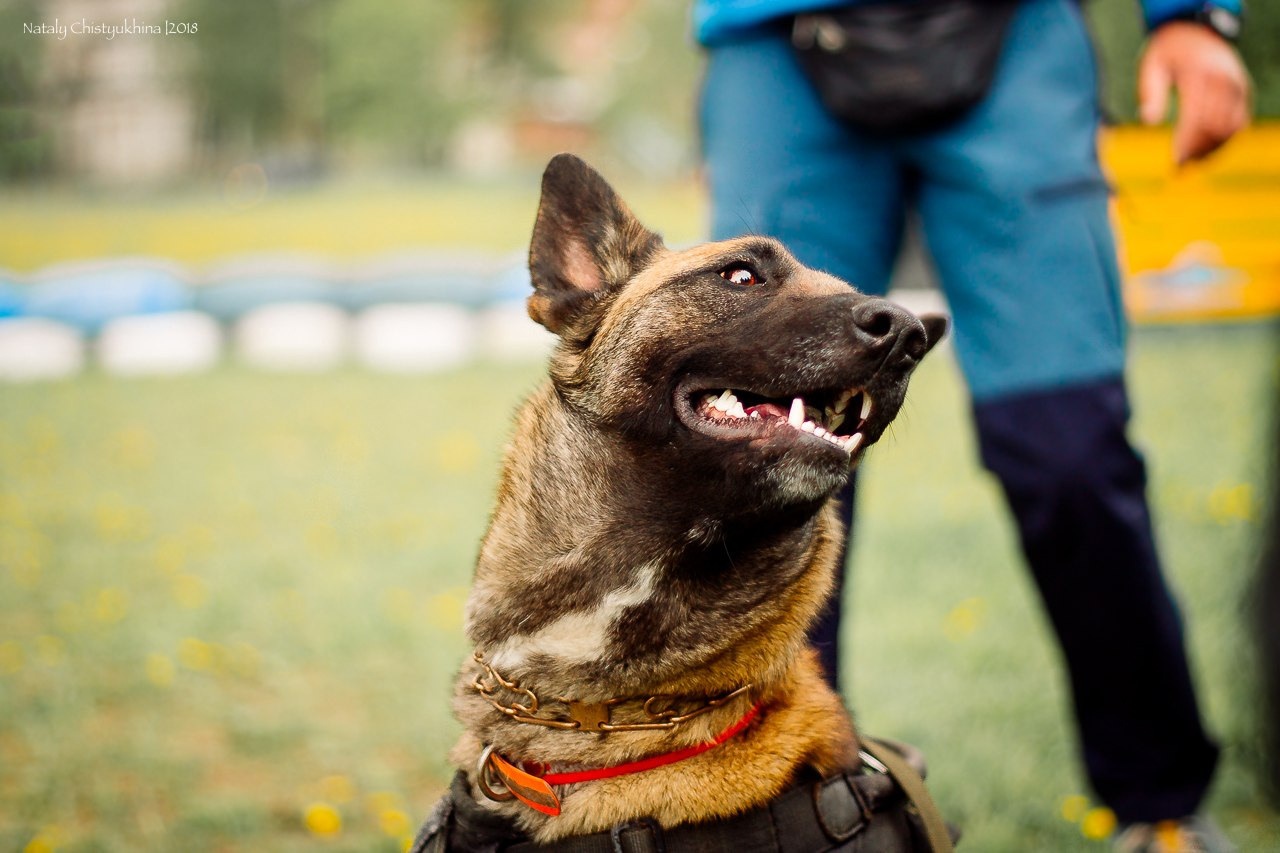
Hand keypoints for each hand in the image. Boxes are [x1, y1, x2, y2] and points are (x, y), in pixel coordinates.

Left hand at [1137, 21, 1250, 163]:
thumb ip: (1150, 90)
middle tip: (1180, 172)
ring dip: (1213, 150)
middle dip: (1199, 151)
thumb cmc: (1169, 51)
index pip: (1197, 113)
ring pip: (1231, 127)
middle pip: (1215, 124)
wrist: (1196, 30)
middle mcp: (1224, 78)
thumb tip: (1149, 120)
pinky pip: (1240, 123)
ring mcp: (1237, 85)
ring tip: (1191, 167)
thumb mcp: (1152, 63)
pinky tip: (1205, 156)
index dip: (1188, 141)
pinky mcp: (1243, 92)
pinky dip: (1225, 141)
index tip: (1176, 163)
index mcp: (1200, 71)